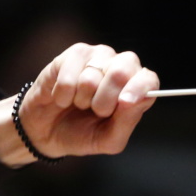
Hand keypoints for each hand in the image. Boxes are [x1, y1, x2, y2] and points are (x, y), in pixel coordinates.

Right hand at [0, 43, 158, 165]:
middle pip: (123, 70)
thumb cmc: (82, 133)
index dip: (139, 88)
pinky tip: (62, 98)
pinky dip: (63, 95)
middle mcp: (119, 67)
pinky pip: (69, 76)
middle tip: (96, 111)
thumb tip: (133, 101)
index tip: (125, 103)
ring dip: (81, 100)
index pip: (148, 78)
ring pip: (92, 76)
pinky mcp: (72, 55)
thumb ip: (126, 122)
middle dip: (106, 99)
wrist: (47, 131)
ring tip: (78, 104)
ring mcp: (96, 57)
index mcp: (135, 88)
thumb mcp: (108, 140)